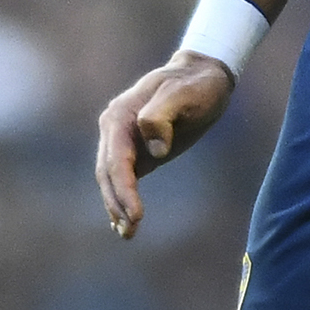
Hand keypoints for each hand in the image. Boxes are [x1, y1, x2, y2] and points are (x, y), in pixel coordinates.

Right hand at [95, 51, 234, 238]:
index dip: (124, 190)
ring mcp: (122, 139)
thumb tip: (154, 148)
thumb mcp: (183, 94)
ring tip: (127, 234)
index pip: (117, 161)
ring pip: (111, 178)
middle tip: (131, 231)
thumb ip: (162, 115)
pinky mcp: (135, 150)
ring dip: (116, 206)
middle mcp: (114, 127)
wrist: (202, 74)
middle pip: (108, 173)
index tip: (137, 215)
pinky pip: (122, 178)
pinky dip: (121, 199)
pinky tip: (125, 222)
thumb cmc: (194, 84)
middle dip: (117, 203)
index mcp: (120, 115)